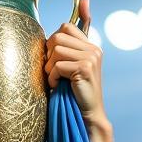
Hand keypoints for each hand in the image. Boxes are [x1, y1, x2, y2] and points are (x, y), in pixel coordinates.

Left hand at [44, 0, 106, 124]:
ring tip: (55, 79)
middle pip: (58, 37)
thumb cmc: (75, 93)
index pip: (67, 26)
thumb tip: (50, 36)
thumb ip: (66, 52)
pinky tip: (57, 86)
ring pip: (56, 50)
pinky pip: (58, 65)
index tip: (52, 56)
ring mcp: (90, 58)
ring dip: (50, 67)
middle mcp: (93, 49)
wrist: (88, 115)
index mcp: (90, 47)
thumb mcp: (71, 69)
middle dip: (49, 54)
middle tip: (52, 70)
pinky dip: (52, 77)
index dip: (53, 38)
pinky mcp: (84, 68)